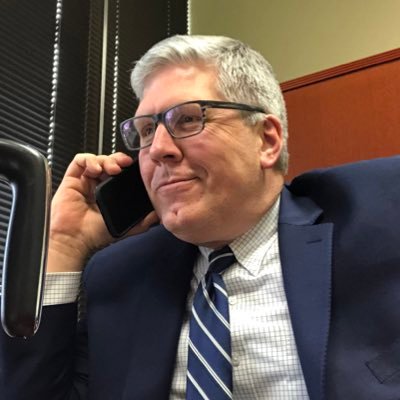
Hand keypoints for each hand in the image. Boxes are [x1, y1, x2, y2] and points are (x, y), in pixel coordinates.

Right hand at [47, 152, 158, 271]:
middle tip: (124, 164)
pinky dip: (89, 160)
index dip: (127, 168)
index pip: (120, 173)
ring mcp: (84, 181)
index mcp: (110, 194)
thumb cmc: (96, 235)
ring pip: (97, 159)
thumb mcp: (127, 227)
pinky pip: (79, 161)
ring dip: (106, 159)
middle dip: (118, 160)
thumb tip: (158, 215)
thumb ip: (144, 222)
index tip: (134, 168)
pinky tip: (95, 169)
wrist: (76, 240)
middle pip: (109, 163)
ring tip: (111, 169)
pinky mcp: (71, 179)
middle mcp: (97, 186)